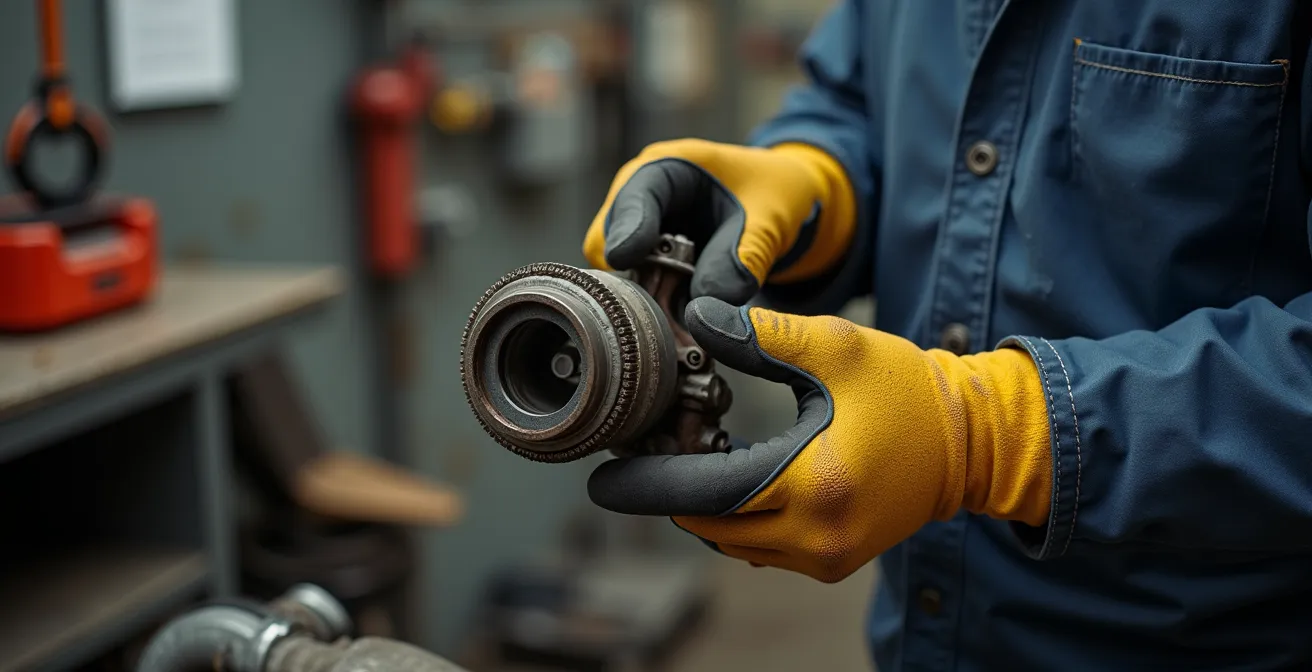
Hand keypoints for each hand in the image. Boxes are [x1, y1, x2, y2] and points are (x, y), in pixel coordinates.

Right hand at [583, 139, 855, 304]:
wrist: (778, 204)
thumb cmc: (774, 192)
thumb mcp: (771, 219)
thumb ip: (744, 258)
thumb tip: (706, 308)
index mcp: (669, 165)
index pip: (634, 193)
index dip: (628, 225)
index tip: (626, 256)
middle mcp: (641, 197)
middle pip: (608, 241)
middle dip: (635, 276)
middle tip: (669, 303)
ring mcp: (638, 233)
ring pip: (615, 275)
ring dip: (645, 301)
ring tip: (684, 316)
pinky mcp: (644, 265)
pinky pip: (634, 294)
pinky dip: (655, 312)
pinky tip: (683, 324)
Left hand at [587, 298, 1053, 582]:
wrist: (971, 442)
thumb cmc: (906, 388)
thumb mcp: (835, 346)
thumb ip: (760, 331)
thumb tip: (696, 315)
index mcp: (813, 481)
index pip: (703, 494)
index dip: (645, 486)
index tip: (601, 478)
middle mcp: (816, 534)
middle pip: (709, 523)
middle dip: (668, 493)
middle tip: (643, 452)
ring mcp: (826, 555)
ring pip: (732, 540)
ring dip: (702, 504)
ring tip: (686, 455)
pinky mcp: (834, 560)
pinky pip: (762, 546)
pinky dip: (736, 515)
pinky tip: (732, 473)